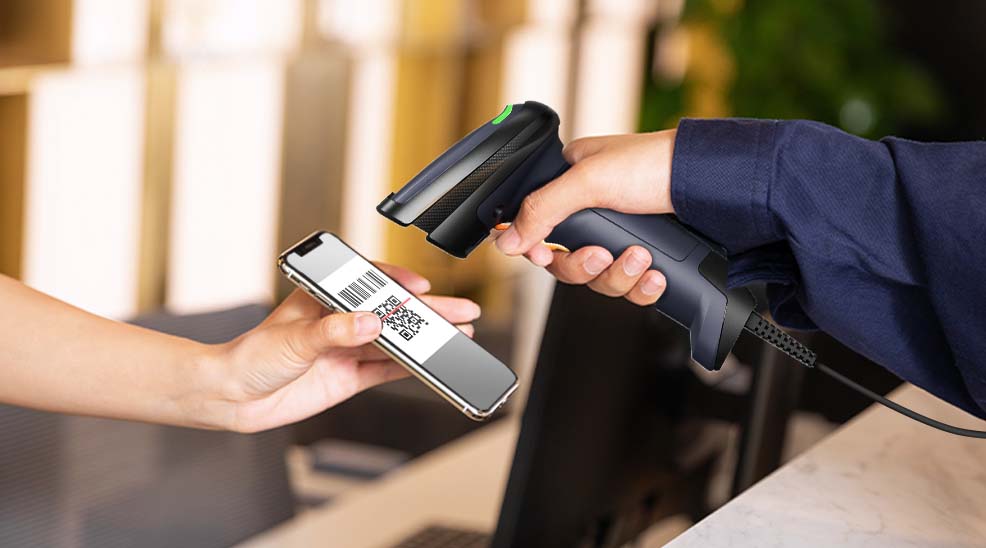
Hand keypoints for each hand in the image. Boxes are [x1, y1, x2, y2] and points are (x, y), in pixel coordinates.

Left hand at [201, 263, 479, 432]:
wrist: (231, 397)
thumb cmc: (250, 356)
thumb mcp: (293, 339)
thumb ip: (334, 331)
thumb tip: (370, 323)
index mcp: (323, 297)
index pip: (369, 281)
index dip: (398, 280)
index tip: (421, 284)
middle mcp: (339, 320)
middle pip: (391, 311)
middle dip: (427, 311)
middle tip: (461, 311)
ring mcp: (346, 349)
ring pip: (394, 340)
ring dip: (424, 339)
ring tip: (457, 336)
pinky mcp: (347, 377)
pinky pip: (385, 370)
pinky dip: (409, 367)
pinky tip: (430, 363)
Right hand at [493, 130, 675, 305]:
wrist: (716, 184)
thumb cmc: (655, 165)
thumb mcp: (589, 181)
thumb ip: (542, 208)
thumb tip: (508, 241)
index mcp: (572, 183)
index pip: (539, 226)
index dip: (540, 249)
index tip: (546, 255)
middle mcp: (594, 211)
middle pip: (568, 261)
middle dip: (585, 266)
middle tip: (603, 256)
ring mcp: (622, 236)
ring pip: (600, 280)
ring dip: (619, 276)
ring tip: (641, 257)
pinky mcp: (647, 257)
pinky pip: (630, 288)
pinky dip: (641, 287)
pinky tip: (655, 275)